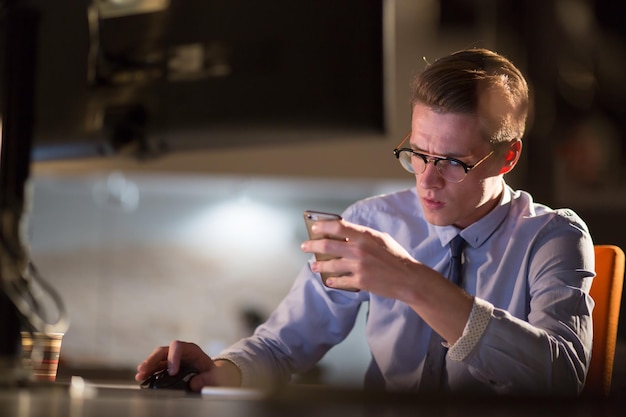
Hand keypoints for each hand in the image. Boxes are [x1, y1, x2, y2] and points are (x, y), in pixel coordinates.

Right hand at [135, 340, 240, 391]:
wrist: (211, 375)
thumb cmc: (213, 373)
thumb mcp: (214, 375)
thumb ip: (207, 378)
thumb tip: (194, 383)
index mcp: (191, 350)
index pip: (178, 347)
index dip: (173, 357)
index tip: (172, 372)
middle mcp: (179, 352)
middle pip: (163, 351)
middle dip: (152, 360)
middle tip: (144, 370)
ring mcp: (172, 359)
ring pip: (156, 358)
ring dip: (147, 366)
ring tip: (139, 376)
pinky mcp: (167, 367)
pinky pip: (156, 367)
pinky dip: (149, 372)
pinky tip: (142, 378)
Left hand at [300, 218, 417, 298]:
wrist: (409, 278)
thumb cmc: (396, 256)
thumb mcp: (380, 239)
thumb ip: (362, 235)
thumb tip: (343, 232)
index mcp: (365, 236)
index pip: (338, 226)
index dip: (322, 226)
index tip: (314, 228)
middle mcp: (359, 250)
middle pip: (327, 246)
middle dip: (312, 246)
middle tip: (305, 246)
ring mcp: (358, 267)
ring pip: (330, 265)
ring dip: (318, 265)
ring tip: (313, 265)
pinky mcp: (360, 282)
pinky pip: (339, 281)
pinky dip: (332, 280)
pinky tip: (328, 280)